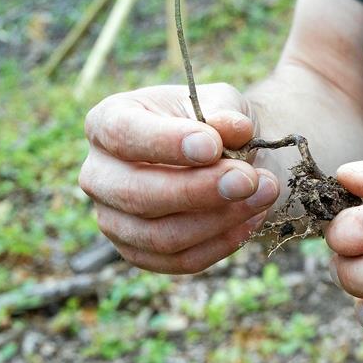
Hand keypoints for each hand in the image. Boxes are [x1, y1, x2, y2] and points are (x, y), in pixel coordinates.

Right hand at [80, 83, 279, 273]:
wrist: (223, 158)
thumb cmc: (211, 124)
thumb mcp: (220, 102)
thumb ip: (225, 111)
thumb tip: (233, 129)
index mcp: (105, 124)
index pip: (123, 135)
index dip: (165, 143)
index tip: (212, 146)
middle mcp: (98, 174)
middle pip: (136, 194)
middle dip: (196, 189)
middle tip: (248, 179)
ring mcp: (113, 219)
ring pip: (159, 236)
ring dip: (217, 219)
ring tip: (264, 193)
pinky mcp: (138, 253)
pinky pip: (179, 260)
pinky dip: (221, 243)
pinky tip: (253, 219)